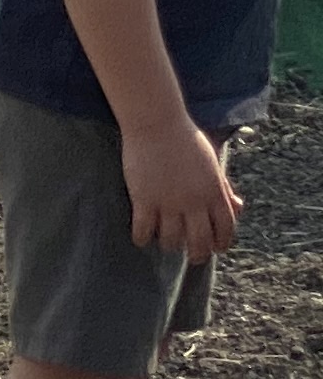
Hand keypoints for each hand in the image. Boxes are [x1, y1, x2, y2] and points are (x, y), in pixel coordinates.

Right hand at [125, 116, 240, 260]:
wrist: (155, 122)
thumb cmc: (185, 138)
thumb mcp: (212, 163)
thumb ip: (224, 188)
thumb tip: (238, 208)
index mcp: (214, 192)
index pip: (226, 229)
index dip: (222, 243)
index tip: (216, 249)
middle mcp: (194, 202)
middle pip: (200, 241)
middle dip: (197, 254)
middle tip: (192, 256)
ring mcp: (168, 202)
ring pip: (171, 239)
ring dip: (170, 245)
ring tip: (165, 243)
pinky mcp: (144, 198)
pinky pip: (143, 229)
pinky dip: (142, 238)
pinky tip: (141, 238)